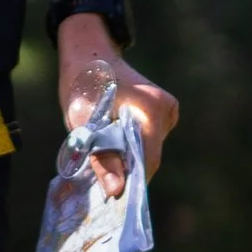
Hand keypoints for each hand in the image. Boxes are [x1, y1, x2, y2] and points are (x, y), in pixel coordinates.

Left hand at [57, 20, 178, 197]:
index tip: (113, 196)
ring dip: (128, 156)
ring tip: (104, 151)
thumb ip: (102, 157)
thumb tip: (117, 190)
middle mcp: (166, 108)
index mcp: (150, 110)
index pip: (148, 160)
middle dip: (127, 169)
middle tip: (102, 179)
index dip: (131, 181)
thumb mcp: (82, 122)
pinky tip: (113, 137)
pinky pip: (150, 138)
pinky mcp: (165, 110)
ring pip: (150, 148)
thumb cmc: (83, 85)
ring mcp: (169, 108)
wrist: (90, 54)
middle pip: (150, 155)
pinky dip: (132, 144)